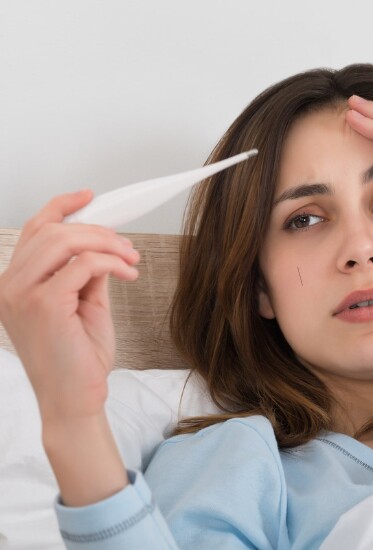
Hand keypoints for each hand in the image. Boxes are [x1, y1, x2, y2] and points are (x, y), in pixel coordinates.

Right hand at [0, 190, 139, 422]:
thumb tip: (104, 244)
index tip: (90, 197)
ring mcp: (22, 295)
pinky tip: (129, 273)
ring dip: (107, 244)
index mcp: (16, 284)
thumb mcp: (85, 303)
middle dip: (98, 230)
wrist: (76, 398)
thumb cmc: (79, 356)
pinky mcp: (44, 305)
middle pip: (53, 231)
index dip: (61, 206)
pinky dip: (112, 263)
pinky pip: (83, 264)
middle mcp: (11, 286)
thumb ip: (88, 271)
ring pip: (66, 241)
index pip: (34, 231)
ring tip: (131, 258)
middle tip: (127, 245)